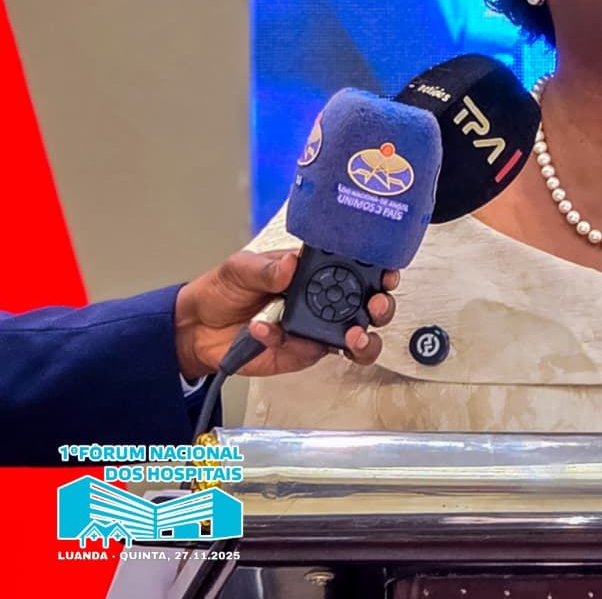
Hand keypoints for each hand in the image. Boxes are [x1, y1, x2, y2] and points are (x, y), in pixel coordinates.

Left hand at [173, 249, 398, 378]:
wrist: (198, 328)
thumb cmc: (224, 290)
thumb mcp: (242, 268)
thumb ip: (267, 268)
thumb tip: (290, 264)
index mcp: (315, 270)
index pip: (357, 267)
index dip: (380, 270)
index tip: (386, 272)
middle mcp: (325, 300)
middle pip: (369, 304)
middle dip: (382, 306)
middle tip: (376, 305)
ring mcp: (319, 328)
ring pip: (359, 337)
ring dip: (365, 339)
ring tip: (355, 337)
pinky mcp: (305, 352)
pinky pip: (315, 352)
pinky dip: (295, 344)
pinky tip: (269, 332)